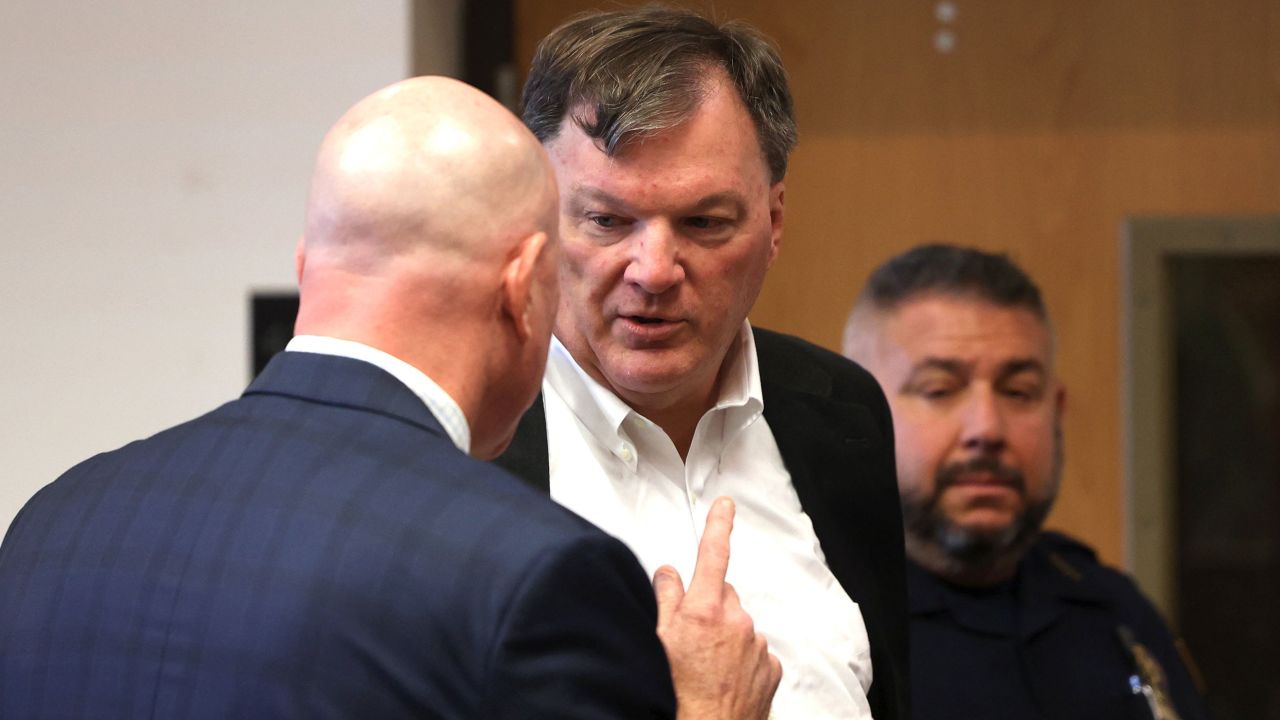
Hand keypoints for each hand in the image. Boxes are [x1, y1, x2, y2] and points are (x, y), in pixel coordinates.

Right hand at [652, 497, 781, 719]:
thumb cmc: (679, 693)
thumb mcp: (658, 640)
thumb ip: (665, 599)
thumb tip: (668, 573)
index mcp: (705, 609)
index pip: (713, 553)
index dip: (719, 525)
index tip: (725, 506)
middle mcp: (736, 621)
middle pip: (723, 595)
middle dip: (709, 605)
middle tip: (690, 634)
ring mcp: (756, 644)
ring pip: (739, 625)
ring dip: (725, 635)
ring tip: (705, 664)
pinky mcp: (771, 667)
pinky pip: (755, 651)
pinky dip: (742, 658)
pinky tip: (724, 676)